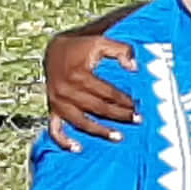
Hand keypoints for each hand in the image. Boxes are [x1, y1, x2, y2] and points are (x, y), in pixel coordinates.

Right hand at [43, 34, 139, 149]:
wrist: (54, 48)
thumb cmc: (82, 45)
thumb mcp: (102, 41)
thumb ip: (121, 50)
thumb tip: (134, 68)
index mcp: (78, 76)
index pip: (106, 93)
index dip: (123, 100)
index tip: (138, 106)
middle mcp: (65, 91)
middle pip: (97, 108)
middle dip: (119, 115)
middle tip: (138, 120)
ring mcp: (57, 102)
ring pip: (80, 122)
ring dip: (99, 131)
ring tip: (119, 137)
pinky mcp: (52, 108)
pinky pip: (55, 128)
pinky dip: (63, 140)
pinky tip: (78, 148)